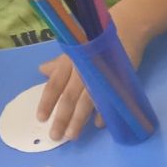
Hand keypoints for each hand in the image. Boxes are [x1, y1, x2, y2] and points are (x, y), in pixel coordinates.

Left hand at [36, 18, 141, 140]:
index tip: (41, 119)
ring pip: (86, 102)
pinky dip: (103, 112)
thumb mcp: (75, 51)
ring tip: (72, 136)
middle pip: (69, 98)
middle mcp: (81, 70)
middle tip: (55, 136)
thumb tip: (42, 70)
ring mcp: (99, 76)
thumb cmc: (96, 43)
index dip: (47, 102)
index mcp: (69, 63)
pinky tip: (99, 124)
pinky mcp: (116, 79)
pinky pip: (108, 99)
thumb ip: (59, 64)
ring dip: (79, 120)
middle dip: (62, 118)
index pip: (54, 85)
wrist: (126, 30)